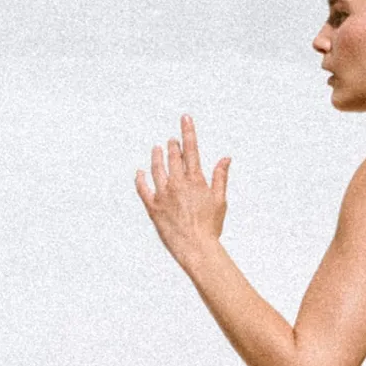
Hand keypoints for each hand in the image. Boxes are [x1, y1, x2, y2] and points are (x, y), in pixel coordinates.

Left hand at [135, 114, 230, 266]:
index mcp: (196, 180)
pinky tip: (140, 172)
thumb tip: (225, 158)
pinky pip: (143, 188)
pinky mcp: (153, 207)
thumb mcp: (220, 200)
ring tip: (157, 149)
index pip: (191, 149)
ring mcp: (163, 194)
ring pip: (157, 168)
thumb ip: (220, 177)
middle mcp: (178, 183)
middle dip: (172, 145)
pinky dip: (140, 178)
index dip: (188, 132)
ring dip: (157, 156)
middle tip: (171, 140)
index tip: (184, 118)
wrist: (196, 247)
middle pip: (173, 157)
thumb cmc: (211, 226)